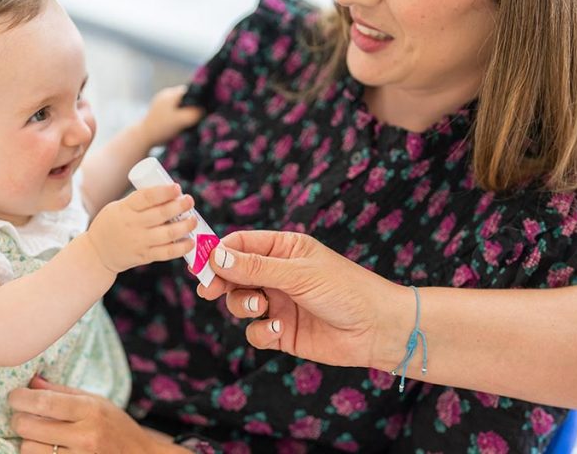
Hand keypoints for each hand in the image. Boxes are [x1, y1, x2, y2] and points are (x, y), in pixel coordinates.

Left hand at [10, 376, 178, 453]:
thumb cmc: (116, 426)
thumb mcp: (96, 402)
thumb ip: (62, 392)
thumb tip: (31, 381)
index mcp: (90, 411)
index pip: (45, 403)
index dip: (21, 398)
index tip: (14, 396)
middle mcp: (84, 436)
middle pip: (29, 427)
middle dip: (19, 419)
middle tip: (22, 415)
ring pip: (28, 449)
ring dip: (27, 440)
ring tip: (38, 434)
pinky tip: (45, 447)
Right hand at [86, 184, 196, 272]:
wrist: (97, 253)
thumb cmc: (112, 224)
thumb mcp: (119, 207)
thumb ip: (140, 202)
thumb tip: (169, 193)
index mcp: (126, 208)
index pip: (146, 197)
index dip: (163, 192)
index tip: (177, 187)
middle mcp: (133, 225)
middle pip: (161, 214)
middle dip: (180, 206)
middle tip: (189, 201)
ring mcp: (140, 242)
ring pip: (167, 234)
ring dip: (185, 226)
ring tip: (193, 219)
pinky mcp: (145, 256)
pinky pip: (167, 252)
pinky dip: (181, 247)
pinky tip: (191, 241)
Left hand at [138, 85, 203, 146]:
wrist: (144, 137)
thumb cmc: (162, 128)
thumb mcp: (181, 121)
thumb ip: (194, 114)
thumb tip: (205, 110)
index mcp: (171, 93)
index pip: (191, 90)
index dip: (200, 99)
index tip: (206, 108)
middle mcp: (167, 94)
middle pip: (186, 97)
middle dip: (193, 106)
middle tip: (199, 116)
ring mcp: (163, 102)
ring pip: (181, 104)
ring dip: (186, 111)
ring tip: (190, 121)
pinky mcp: (161, 110)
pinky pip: (175, 109)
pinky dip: (180, 115)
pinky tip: (182, 123)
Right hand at [200, 230, 414, 369]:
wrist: (376, 329)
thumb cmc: (345, 290)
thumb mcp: (298, 273)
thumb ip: (255, 266)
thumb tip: (216, 255)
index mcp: (284, 248)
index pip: (240, 244)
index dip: (217, 253)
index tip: (200, 265)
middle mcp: (278, 274)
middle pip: (233, 273)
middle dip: (221, 281)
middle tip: (209, 290)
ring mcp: (279, 302)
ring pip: (239, 302)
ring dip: (242, 305)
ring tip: (261, 307)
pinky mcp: (282, 331)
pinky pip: (254, 331)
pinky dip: (260, 331)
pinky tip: (278, 329)